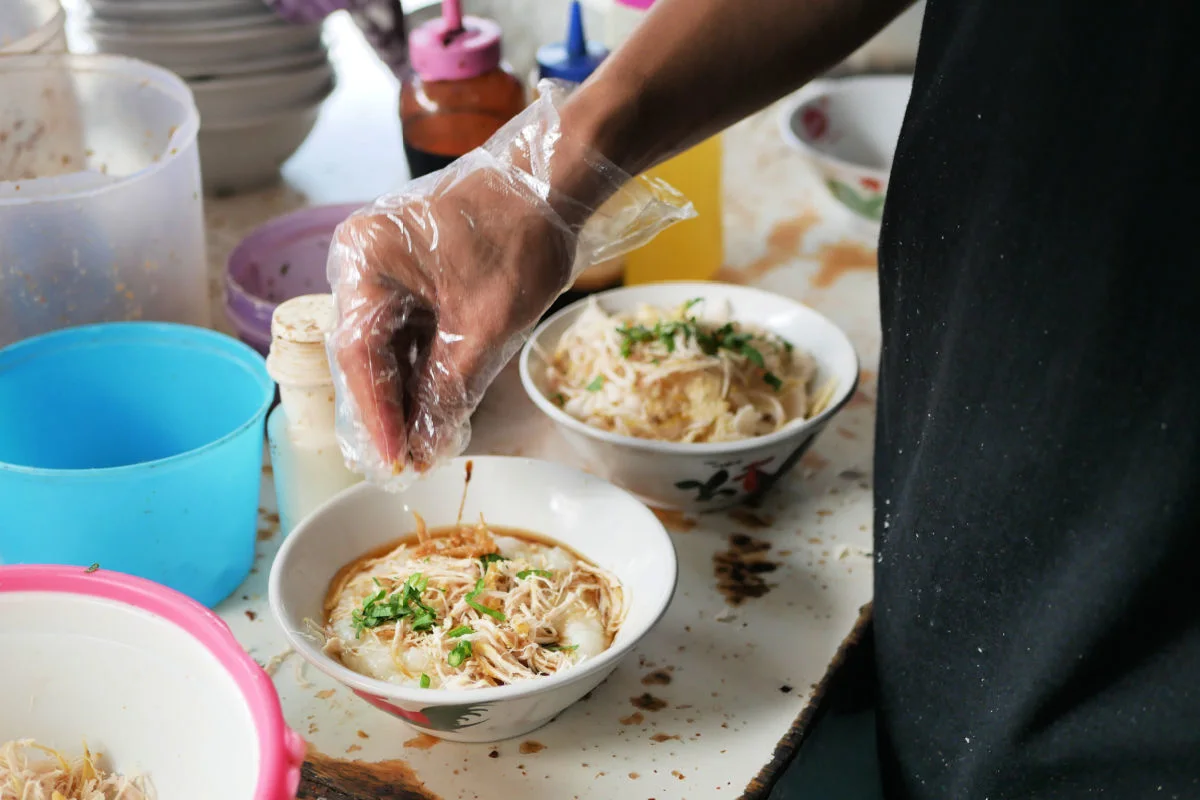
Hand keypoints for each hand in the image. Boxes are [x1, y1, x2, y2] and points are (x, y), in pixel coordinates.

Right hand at [328, 157, 575, 475]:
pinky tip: (439, 407)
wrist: (556, 179)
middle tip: (404, 465)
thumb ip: (449, 390)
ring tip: (424, 445)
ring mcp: (388, 267)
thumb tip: (425, 448)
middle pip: (367, 354)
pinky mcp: (416, 275)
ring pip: (390, 348)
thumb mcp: (486, 326)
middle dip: (390, 411)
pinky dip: (426, 368)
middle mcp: (364, 262)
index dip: (376, 416)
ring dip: (409, 395)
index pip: (359, 356)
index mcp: (365, 262)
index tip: (391, 462)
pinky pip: (411, 331)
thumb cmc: (520, 237)